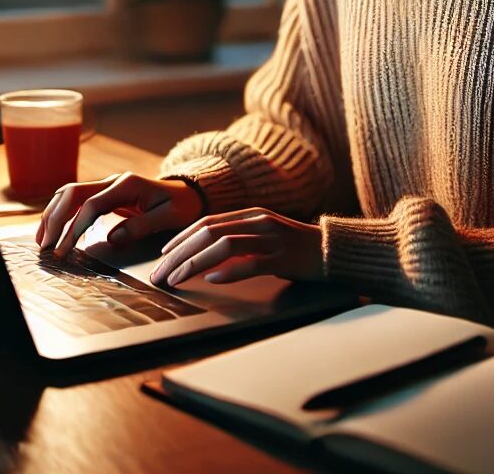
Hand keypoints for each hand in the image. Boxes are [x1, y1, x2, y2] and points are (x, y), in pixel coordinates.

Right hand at [35, 172, 204, 257]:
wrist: (189, 192)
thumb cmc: (181, 205)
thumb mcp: (169, 217)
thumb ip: (142, 226)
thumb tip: (112, 238)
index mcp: (127, 185)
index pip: (91, 205)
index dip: (74, 228)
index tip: (63, 251)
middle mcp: (113, 181)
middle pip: (72, 193)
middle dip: (54, 219)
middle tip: (45, 247)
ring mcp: (107, 185)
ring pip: (70, 193)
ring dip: (53, 214)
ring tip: (42, 240)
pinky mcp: (105, 194)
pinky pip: (76, 200)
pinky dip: (61, 212)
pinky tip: (53, 230)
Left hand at [149, 207, 323, 287]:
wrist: (332, 249)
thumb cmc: (294, 247)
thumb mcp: (263, 235)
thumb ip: (239, 238)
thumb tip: (204, 255)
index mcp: (251, 214)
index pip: (206, 222)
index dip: (181, 237)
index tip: (162, 254)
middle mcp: (258, 221)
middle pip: (209, 233)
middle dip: (180, 253)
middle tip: (161, 274)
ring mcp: (271, 238)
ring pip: (225, 245)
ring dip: (196, 262)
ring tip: (178, 278)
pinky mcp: (284, 257)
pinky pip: (252, 262)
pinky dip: (230, 271)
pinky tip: (213, 279)